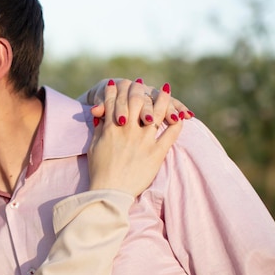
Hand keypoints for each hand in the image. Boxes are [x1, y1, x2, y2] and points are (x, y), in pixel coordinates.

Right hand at [87, 80, 182, 196]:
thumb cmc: (99, 170)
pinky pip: (171, 134)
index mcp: (110, 128)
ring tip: (165, 89)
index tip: (116, 83)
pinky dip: (177, 123)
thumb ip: (99, 128)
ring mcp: (144, 140)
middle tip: (141, 83)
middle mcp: (128, 130)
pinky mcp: (157, 153)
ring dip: (162, 99)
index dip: (114, 90)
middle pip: (135, 100)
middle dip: (137, 89)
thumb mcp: (94, 146)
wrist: (110, 192)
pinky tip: (180, 116)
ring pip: (157, 113)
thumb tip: (101, 114)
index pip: (112, 102)